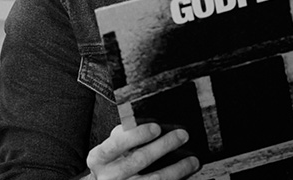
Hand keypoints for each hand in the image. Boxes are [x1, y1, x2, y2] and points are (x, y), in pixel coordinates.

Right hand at [85, 122, 199, 179]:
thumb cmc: (111, 163)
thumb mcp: (109, 148)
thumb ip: (123, 134)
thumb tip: (141, 119)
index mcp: (99, 158)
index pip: (117, 143)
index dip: (137, 135)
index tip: (157, 127)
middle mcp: (108, 177)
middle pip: (139, 160)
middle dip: (163, 146)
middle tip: (183, 135)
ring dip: (176, 170)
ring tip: (193, 161)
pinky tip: (186, 176)